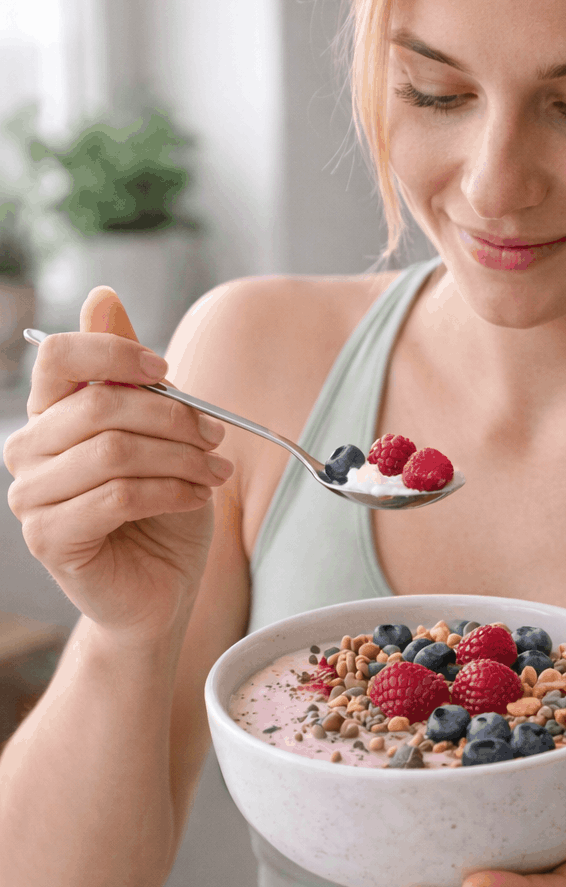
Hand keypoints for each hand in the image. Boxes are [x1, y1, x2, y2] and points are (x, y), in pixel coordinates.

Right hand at [4, 287, 233, 640]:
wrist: (161, 590)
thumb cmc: (160, 510)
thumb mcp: (158, 434)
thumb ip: (129, 374)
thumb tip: (102, 296)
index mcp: (49, 414)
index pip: (56, 356)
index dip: (114, 352)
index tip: (166, 370)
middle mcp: (28, 451)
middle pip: (98, 404)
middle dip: (172, 417)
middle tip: (217, 436)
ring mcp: (31, 497)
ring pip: (114, 452)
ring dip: (180, 458)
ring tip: (215, 471)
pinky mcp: (50, 538)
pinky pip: (117, 497)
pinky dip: (170, 492)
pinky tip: (198, 498)